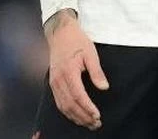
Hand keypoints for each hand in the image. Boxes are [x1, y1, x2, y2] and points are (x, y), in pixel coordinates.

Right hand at [46, 9, 109, 129]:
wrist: (60, 33)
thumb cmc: (77, 41)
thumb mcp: (90, 53)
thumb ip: (96, 71)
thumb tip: (104, 87)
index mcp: (68, 72)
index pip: (78, 95)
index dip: (88, 107)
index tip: (98, 115)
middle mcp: (58, 80)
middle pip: (70, 105)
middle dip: (83, 117)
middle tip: (96, 124)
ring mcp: (54, 83)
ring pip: (63, 106)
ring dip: (76, 117)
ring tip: (89, 124)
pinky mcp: (52, 83)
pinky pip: (59, 103)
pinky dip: (68, 113)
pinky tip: (77, 116)